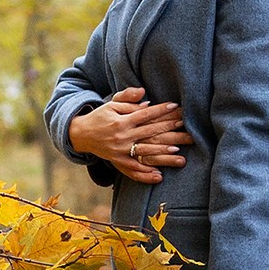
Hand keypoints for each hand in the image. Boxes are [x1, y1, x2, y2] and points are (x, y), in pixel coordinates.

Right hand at [68, 86, 186, 181]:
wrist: (82, 134)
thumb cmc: (101, 116)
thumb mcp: (111, 103)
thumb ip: (127, 98)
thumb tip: (144, 94)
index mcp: (122, 121)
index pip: (145, 114)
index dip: (160, 110)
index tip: (175, 106)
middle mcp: (122, 136)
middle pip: (150, 133)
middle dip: (169, 129)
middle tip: (186, 127)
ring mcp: (120, 151)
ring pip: (145, 152)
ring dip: (162, 152)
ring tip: (178, 151)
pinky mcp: (118, 162)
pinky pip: (133, 170)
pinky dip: (145, 174)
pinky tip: (159, 176)